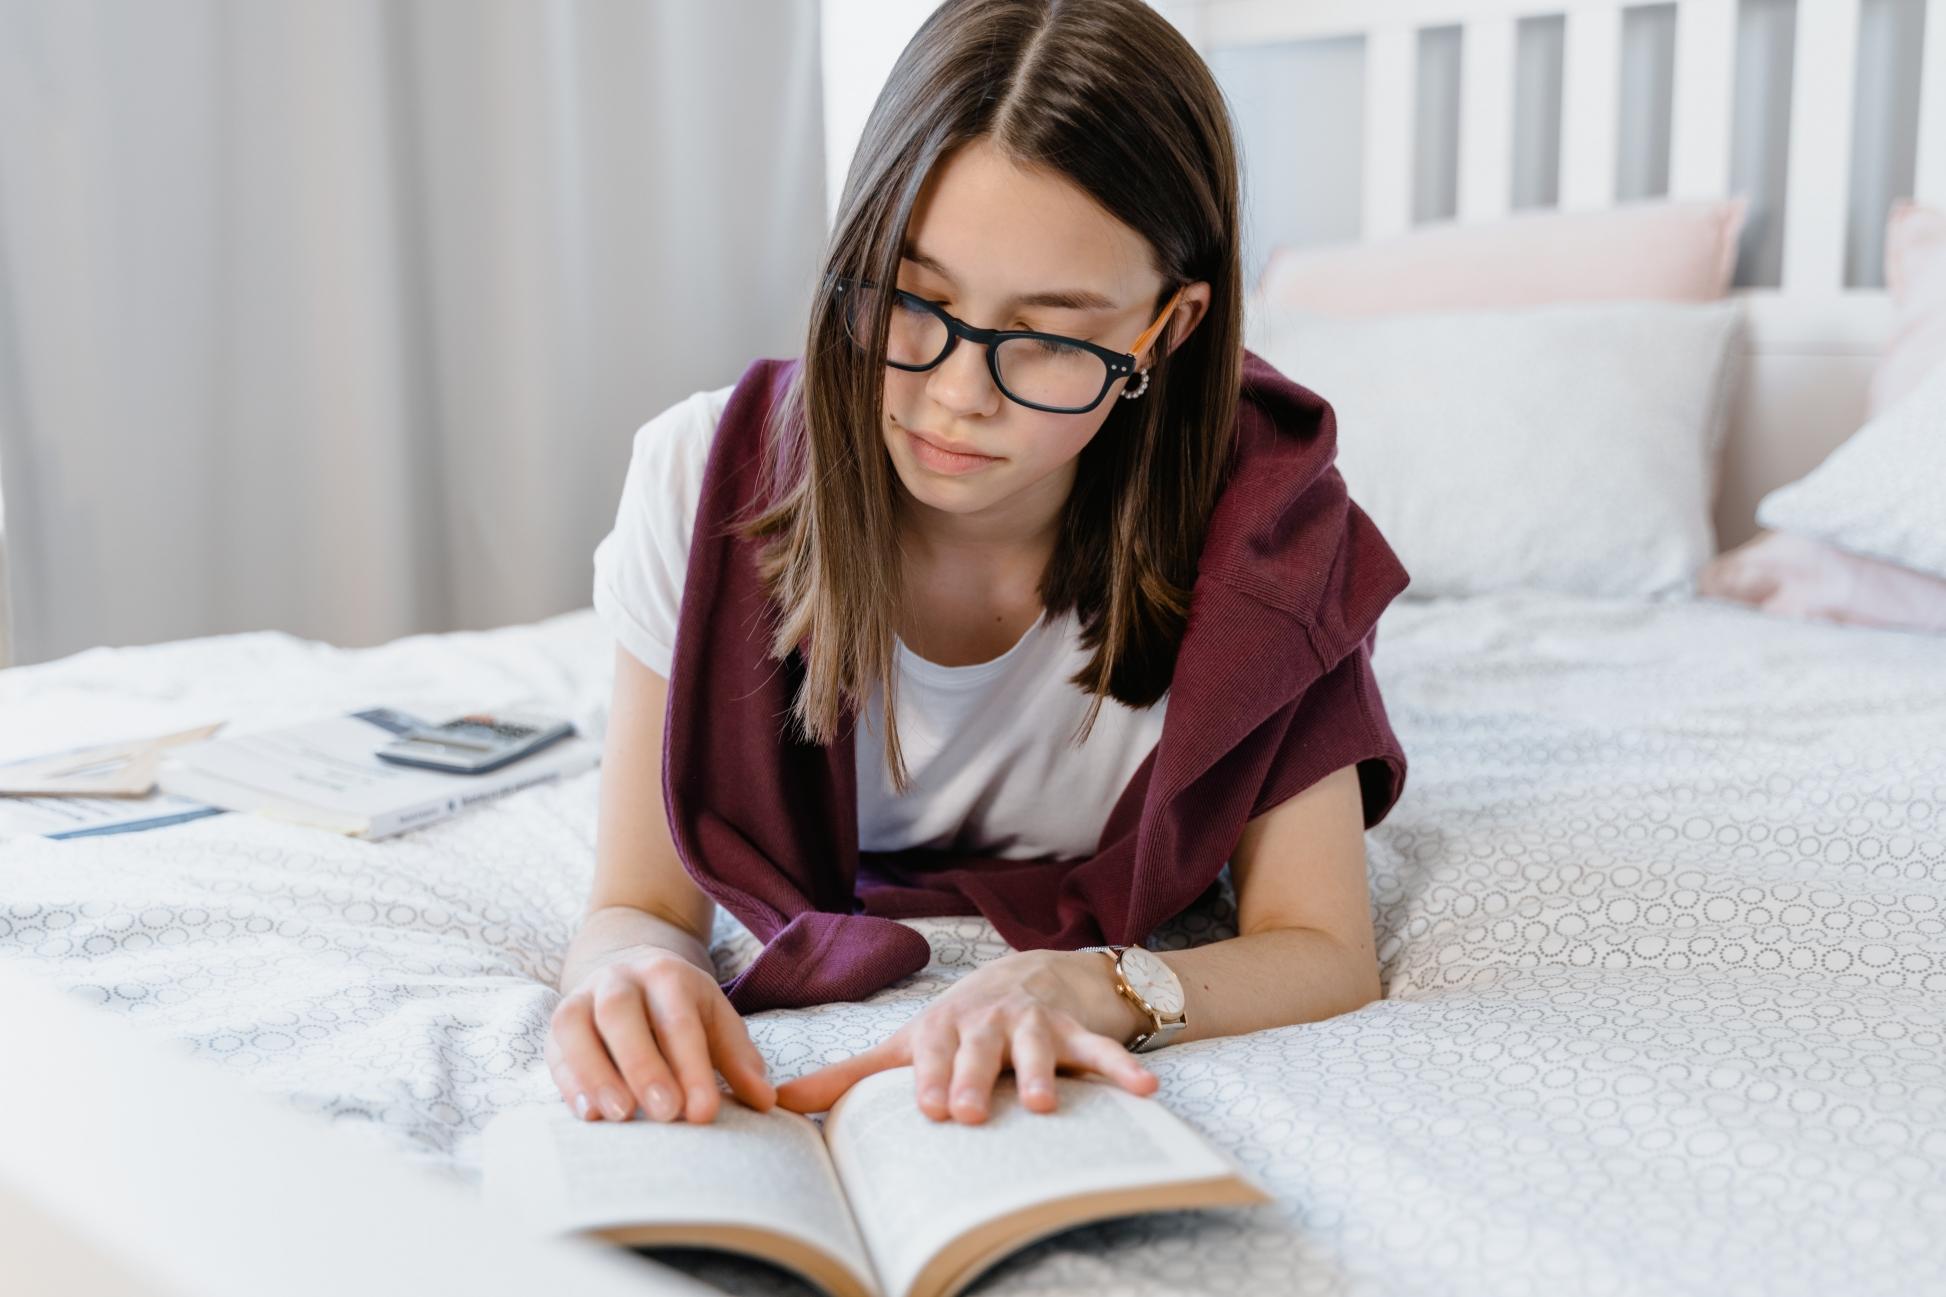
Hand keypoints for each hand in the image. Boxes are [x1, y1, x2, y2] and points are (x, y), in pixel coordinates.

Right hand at [546, 948, 775, 1123]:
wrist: (627, 966)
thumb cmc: (679, 1006)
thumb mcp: (714, 1019)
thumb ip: (738, 1059)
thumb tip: (766, 1100)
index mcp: (667, 975)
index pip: (679, 1021)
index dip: (692, 1067)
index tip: (704, 1112)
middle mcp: (620, 979)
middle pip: (622, 1014)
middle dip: (643, 1064)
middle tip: (665, 1113)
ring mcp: (583, 996)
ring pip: (577, 1026)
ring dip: (596, 1073)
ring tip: (621, 1116)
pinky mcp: (558, 1023)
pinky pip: (555, 1048)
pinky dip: (569, 1082)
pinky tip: (588, 1117)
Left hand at [772, 950, 1158, 1123]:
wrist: (1034, 973)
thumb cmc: (959, 1023)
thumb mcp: (907, 1044)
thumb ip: (848, 1077)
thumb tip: (779, 1103)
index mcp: (943, 1028)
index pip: (932, 1051)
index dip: (929, 1076)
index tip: (927, 1106)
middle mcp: (987, 1022)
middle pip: (980, 1048)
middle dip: (975, 1077)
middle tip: (969, 1112)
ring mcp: (1035, 1025)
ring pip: (1038, 1047)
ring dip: (1042, 1071)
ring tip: (1044, 1103)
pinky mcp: (1077, 1031)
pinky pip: (1101, 1051)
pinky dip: (1123, 1069)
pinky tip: (1145, 1091)